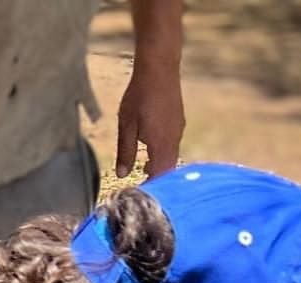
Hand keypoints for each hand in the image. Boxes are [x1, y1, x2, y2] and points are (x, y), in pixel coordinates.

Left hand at [115, 55, 184, 177]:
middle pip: (167, 171)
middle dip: (155, 181)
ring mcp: (178, 130)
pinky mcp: (179, 122)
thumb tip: (121, 174)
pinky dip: (162, 155)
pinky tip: (150, 152)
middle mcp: (173, 140)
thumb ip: (125, 152)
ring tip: (143, 172)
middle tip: (140, 187)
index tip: (137, 195)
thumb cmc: (140, 95)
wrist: (159, 67)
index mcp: (160, 144)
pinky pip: (172, 146)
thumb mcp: (126, 126)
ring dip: (158, 167)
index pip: (158, 176)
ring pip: (171, 158)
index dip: (149, 188)